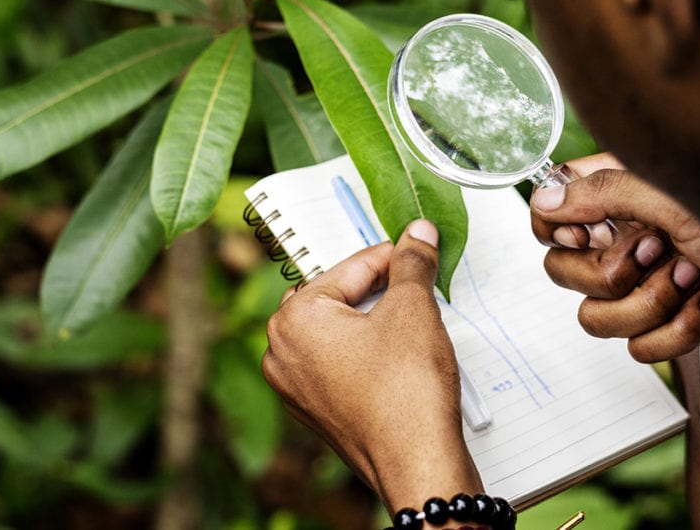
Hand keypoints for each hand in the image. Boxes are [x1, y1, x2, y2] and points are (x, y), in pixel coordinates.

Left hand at [262, 220, 482, 513]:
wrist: (416, 464)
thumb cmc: (406, 391)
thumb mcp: (413, 309)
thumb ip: (411, 263)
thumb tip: (418, 234)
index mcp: (294, 318)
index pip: (350, 267)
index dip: (392, 255)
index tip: (417, 246)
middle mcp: (282, 351)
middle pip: (336, 296)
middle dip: (376, 288)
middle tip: (414, 282)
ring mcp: (295, 386)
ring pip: (337, 331)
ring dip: (372, 320)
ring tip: (411, 319)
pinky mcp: (316, 410)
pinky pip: (338, 364)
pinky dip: (365, 353)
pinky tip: (398, 356)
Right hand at [529, 153, 699, 361]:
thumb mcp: (666, 189)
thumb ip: (597, 191)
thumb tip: (543, 201)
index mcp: (613, 200)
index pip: (547, 221)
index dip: (561, 234)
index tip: (592, 233)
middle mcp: (621, 242)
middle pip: (562, 276)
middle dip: (612, 274)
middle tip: (657, 251)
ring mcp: (642, 284)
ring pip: (595, 319)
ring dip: (649, 303)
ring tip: (690, 277)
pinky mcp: (667, 323)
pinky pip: (639, 350)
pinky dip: (677, 332)